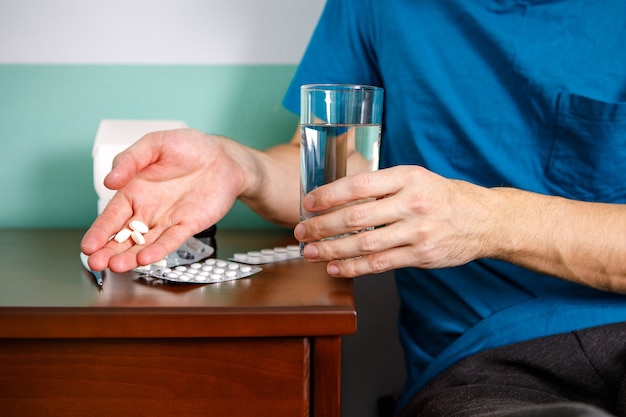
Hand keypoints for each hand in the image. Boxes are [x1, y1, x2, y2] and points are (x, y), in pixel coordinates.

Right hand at [81, 129, 246, 271]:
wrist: (223, 157)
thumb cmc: (189, 147)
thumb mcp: (155, 144)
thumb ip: (130, 159)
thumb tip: (110, 180)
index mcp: (134, 191)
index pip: (111, 216)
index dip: (99, 231)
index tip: (87, 246)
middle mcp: (148, 210)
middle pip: (124, 236)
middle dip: (109, 251)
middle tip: (97, 263)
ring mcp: (167, 220)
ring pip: (145, 243)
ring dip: (131, 256)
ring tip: (118, 266)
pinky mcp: (188, 225)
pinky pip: (171, 240)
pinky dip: (159, 250)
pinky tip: (146, 259)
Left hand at [294, 165, 492, 277]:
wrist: (483, 219)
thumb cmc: (441, 196)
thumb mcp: (415, 178)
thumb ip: (382, 185)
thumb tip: (336, 196)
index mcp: (408, 177)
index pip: (359, 184)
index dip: (329, 194)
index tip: (308, 202)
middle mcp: (413, 203)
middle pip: (357, 216)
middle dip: (322, 226)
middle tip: (301, 231)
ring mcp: (418, 231)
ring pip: (365, 244)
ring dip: (332, 250)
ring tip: (311, 252)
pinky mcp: (421, 255)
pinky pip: (381, 264)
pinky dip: (354, 268)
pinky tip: (336, 267)